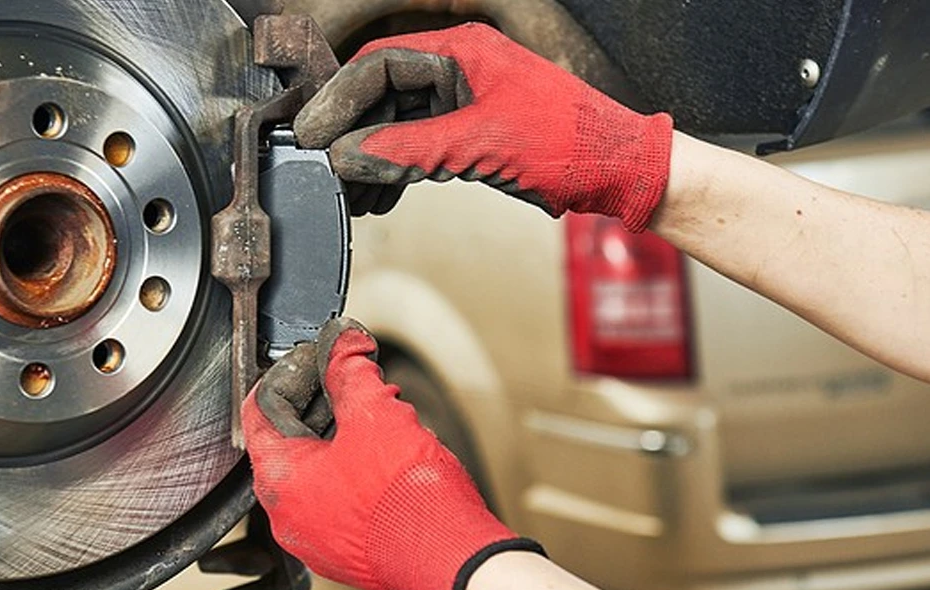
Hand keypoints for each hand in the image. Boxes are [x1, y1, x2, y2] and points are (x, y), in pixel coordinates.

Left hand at [244, 318, 540, 589]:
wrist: (450, 559)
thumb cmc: (410, 502)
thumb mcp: (377, 415)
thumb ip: (351, 371)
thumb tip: (342, 343)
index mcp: (281, 479)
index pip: (262, 407)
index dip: (292, 370)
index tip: (322, 354)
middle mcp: (289, 514)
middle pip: (291, 437)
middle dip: (326, 400)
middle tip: (358, 380)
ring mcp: (318, 536)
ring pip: (320, 469)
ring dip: (347, 435)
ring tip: (385, 417)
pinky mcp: (348, 548)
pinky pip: (340, 498)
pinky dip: (358, 469)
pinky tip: (391, 456)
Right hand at [294, 23, 672, 230]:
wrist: (619, 172)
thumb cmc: (570, 144)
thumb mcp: (479, 146)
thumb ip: (406, 151)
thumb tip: (348, 158)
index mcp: (462, 51)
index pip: (378, 65)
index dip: (338, 100)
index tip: (309, 133)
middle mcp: (459, 69)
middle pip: (382, 95)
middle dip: (350, 135)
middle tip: (318, 167)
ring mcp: (465, 101)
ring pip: (398, 125)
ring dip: (370, 159)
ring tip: (346, 195)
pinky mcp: (473, 133)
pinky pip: (419, 146)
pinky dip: (396, 172)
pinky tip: (378, 198)